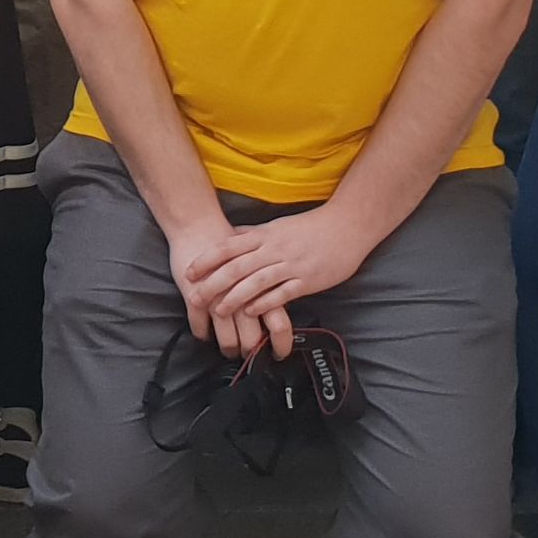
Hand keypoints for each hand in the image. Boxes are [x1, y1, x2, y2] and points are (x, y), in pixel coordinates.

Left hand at [184, 207, 372, 354]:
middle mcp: (274, 249)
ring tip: (218, 311)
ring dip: (235, 297)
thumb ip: (254, 235)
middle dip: (213, 283)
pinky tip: (252, 312)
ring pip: (257, 281)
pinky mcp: (308, 279)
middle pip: (237, 266)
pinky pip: (283, 292)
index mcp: (264, 235)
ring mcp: (291, 264)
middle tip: (195, 297)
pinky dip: (265, 302)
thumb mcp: (277, 226)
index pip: (228, 246)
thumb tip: (229, 237)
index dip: (206, 260)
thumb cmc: (310, 227)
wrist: (348, 225)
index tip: (189, 272)